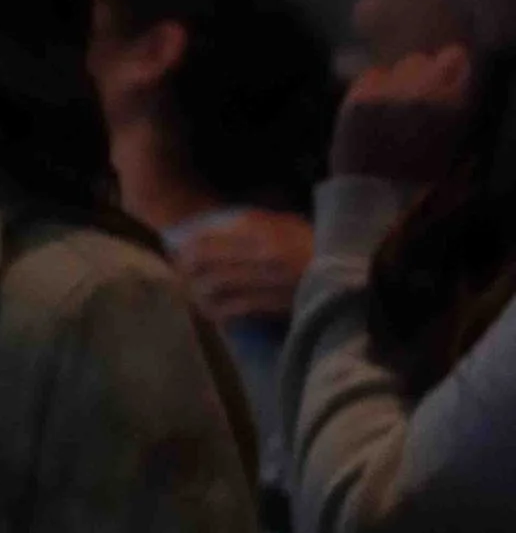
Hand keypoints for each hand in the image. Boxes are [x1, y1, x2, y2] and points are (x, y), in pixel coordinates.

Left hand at [178, 208, 314, 327]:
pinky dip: (217, 310)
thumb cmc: (319, 244)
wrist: (354, 272)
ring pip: (213, 286)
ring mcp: (263, 280)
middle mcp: (258, 252)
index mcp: (263, 228)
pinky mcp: (270, 304)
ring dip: (197, 290)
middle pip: (204, 260)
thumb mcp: (287, 222)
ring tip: (191, 292)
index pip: (211, 235)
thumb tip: (222, 228)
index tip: (178, 248)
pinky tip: (211, 311)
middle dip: (185, 268)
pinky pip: (232, 309)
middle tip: (177, 272)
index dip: (188, 244)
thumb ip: (256, 223)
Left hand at [332, 46, 474, 187]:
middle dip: (426, 77)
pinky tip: (377, 109)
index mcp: (450, 108)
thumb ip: (461, 125)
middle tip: (420, 101)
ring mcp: (385, 97)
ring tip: (397, 107)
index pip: (455, 58)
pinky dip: (376, 87)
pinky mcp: (357, 102)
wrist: (372, 210)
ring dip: (402, 81)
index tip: (449, 83)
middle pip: (424, 60)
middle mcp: (418, 95)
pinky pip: (372, 75)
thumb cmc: (420, 193)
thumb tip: (459, 101)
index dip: (452, 72)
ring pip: (399, 67)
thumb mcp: (458, 162)